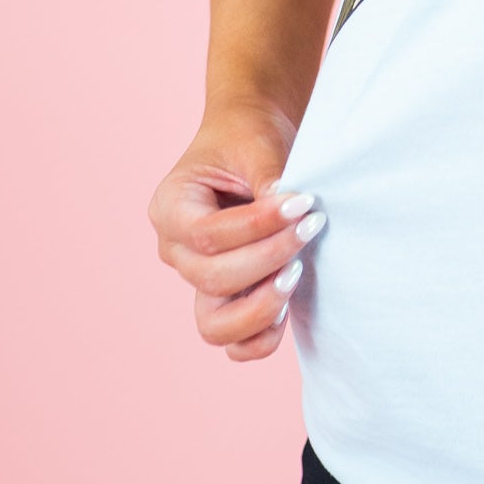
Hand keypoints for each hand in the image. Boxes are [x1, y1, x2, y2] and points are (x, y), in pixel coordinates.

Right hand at [149, 100, 325, 361]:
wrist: (253, 145)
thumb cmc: (248, 139)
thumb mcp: (256, 143)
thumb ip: (268, 175)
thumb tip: (290, 205)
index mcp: (170, 209)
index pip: (207, 234)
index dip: (258, 226)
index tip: (303, 203)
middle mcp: (177, 252)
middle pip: (213, 278)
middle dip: (269, 257)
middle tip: (313, 226)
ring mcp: (199, 282)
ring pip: (215, 324)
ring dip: (262, 306)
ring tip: (297, 272)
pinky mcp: (228, 300)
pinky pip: (235, 344)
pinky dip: (261, 337)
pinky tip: (290, 304)